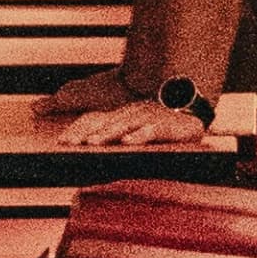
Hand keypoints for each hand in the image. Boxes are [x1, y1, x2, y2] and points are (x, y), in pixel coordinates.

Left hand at [49, 92, 208, 150]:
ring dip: (108, 133)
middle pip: (106, 123)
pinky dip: (139, 135)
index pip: (97, 121)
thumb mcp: (136, 127)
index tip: (62, 143)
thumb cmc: (164, 123)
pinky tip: (128, 142)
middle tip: (69, 144)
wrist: (195, 111)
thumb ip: (119, 134)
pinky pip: (151, 130)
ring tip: (93, 143)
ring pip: (125, 125)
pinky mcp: (168, 126)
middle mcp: (133, 114)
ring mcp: (150, 118)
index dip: (79, 130)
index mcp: (123, 115)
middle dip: (86, 133)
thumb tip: (96, 146)